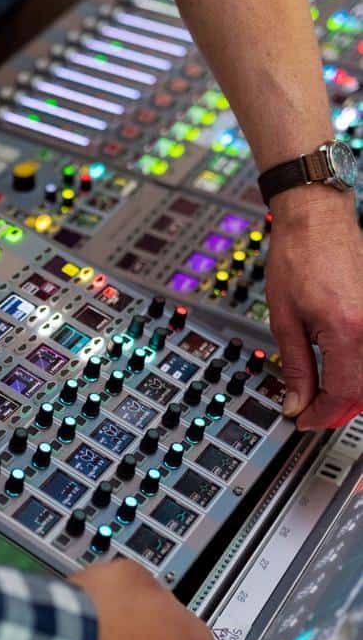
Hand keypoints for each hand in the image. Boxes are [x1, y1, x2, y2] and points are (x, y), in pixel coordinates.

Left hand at [266, 188, 362, 429]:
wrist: (316, 220)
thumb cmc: (298, 257)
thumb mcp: (284, 319)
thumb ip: (295, 367)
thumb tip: (296, 403)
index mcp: (347, 330)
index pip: (342, 393)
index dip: (321, 413)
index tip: (302, 419)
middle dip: (337, 409)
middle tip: (310, 412)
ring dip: (351, 393)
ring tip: (321, 396)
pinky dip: (359, 372)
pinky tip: (340, 373)